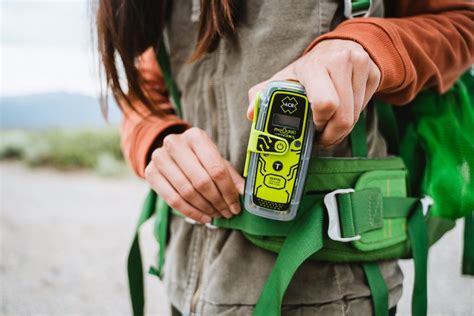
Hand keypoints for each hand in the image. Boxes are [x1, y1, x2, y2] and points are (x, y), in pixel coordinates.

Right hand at [145, 127, 244, 223]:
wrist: (169, 153)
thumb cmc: (198, 157)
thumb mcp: (215, 160)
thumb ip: (230, 175)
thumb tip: (244, 194)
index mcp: (196, 136)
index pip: (217, 169)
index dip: (228, 191)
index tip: (236, 206)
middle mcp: (175, 143)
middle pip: (201, 181)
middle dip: (217, 202)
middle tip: (227, 213)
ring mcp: (160, 157)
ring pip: (187, 192)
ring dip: (204, 208)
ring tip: (215, 215)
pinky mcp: (150, 173)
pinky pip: (172, 199)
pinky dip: (190, 212)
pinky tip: (202, 217)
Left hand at [247, 39, 380, 146]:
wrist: (340, 47)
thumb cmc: (308, 69)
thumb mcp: (284, 79)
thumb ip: (263, 95)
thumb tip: (250, 114)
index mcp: (313, 66)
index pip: (324, 103)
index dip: (319, 123)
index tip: (311, 127)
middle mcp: (339, 62)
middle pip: (343, 117)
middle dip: (331, 134)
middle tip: (321, 136)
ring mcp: (359, 66)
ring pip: (355, 117)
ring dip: (341, 129)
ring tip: (329, 124)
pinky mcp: (374, 74)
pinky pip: (364, 109)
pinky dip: (352, 118)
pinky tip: (341, 111)